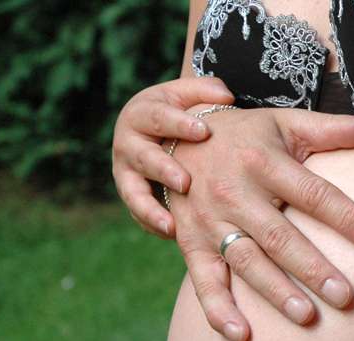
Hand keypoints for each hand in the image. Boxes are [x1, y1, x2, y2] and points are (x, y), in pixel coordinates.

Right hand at [112, 77, 234, 237]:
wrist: (158, 132)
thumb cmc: (180, 112)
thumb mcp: (190, 96)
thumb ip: (206, 92)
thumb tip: (226, 96)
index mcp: (143, 113)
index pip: (159, 117)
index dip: (179, 124)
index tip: (204, 132)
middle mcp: (129, 143)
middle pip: (142, 157)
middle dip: (163, 170)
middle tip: (186, 183)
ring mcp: (127, 172)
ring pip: (133, 192)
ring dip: (151, 209)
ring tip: (171, 224)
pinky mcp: (132, 195)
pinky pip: (139, 213)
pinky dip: (153, 224)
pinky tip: (174, 234)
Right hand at [167, 106, 353, 340]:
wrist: (172, 134)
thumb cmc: (248, 135)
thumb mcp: (287, 123)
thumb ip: (335, 129)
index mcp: (264, 161)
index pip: (314, 193)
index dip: (346, 216)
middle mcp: (235, 192)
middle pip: (280, 235)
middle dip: (313, 268)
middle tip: (346, 297)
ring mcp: (210, 220)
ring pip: (246, 261)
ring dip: (275, 292)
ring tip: (307, 317)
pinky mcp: (190, 242)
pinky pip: (203, 280)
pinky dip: (218, 310)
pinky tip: (242, 336)